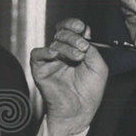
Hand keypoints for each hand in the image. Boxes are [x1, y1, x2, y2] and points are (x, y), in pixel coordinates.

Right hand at [30, 18, 107, 135]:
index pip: (70, 30)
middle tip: (83, 46)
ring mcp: (50, 61)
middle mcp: (62, 54)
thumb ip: (92, 49)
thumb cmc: (90, 91)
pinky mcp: (40, 70)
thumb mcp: (98, 66)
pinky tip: (55, 55)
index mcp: (75, 50)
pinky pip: (36, 54)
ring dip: (66, 47)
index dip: (74, 25)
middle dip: (73, 37)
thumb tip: (85, 34)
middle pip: (61, 34)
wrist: (80, 110)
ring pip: (54, 44)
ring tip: (78, 57)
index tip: (81, 26)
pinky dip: (45, 51)